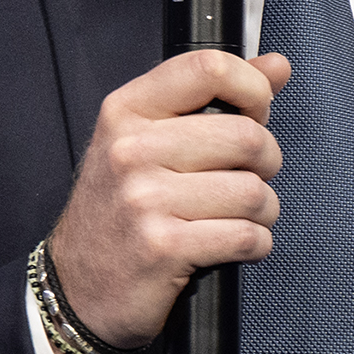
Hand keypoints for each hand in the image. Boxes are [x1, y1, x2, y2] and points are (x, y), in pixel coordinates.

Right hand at [44, 49, 291, 353]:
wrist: (77, 287)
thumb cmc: (119, 212)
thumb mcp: (148, 141)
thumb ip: (213, 98)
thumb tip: (276, 66)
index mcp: (127, 111)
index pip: (207, 67)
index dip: (252, 88)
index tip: (257, 111)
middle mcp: (131, 150)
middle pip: (246, 136)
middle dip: (266, 162)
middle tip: (247, 177)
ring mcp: (144, 199)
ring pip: (252, 191)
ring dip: (262, 211)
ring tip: (240, 216)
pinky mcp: (163, 247)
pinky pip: (245, 236)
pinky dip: (255, 244)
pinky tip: (234, 244)